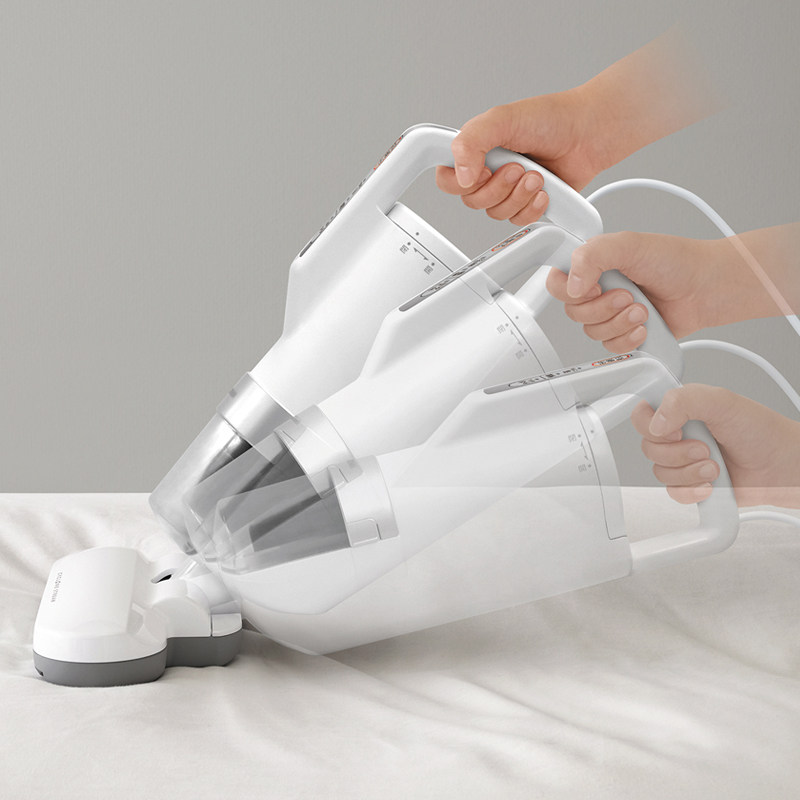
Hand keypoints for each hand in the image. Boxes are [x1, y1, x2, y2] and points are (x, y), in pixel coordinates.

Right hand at [436, 29, 719, 226]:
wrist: (590, 134)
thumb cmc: (552, 119)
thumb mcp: (503, 118)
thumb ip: (472, 141)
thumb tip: (462, 175)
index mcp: (476, 150)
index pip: (447, 179)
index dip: (460, 181)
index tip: (481, 170)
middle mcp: (489, 172)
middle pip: (472, 201)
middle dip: (498, 187)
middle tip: (517, 167)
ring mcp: (508, 190)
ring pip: (495, 214)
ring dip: (518, 196)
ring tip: (537, 175)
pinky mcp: (528, 205)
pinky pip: (518, 221)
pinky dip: (533, 208)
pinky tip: (544, 191)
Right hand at [546, 231, 752, 350]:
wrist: (707, 288)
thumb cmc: (676, 261)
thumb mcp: (629, 244)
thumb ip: (592, 256)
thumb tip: (571, 285)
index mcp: (592, 265)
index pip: (556, 282)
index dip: (569, 289)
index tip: (593, 286)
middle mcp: (598, 290)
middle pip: (573, 312)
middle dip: (602, 307)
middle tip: (627, 295)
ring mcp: (611, 314)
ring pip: (591, 332)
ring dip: (619, 322)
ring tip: (642, 309)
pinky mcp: (625, 334)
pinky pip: (610, 347)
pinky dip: (628, 339)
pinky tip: (645, 326)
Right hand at [632, 384, 799, 507]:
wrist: (784, 467)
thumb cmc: (761, 432)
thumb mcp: (722, 401)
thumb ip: (684, 400)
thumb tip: (656, 422)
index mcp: (680, 410)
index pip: (642, 414)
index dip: (651, 425)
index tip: (675, 429)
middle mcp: (679, 435)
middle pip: (648, 448)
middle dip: (677, 452)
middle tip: (705, 448)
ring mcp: (684, 462)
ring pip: (661, 472)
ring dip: (690, 473)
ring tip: (715, 466)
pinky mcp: (692, 485)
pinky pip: (674, 493)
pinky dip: (693, 491)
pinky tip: (711, 484)